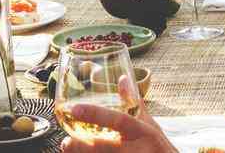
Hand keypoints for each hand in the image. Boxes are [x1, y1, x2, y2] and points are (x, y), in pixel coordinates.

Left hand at [60, 77, 174, 152]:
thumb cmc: (160, 148)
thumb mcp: (150, 125)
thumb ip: (134, 104)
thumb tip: (123, 78)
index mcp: (145, 132)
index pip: (120, 120)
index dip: (96, 114)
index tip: (75, 109)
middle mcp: (139, 149)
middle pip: (106, 149)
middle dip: (82, 147)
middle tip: (65, 142)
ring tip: (68, 149)